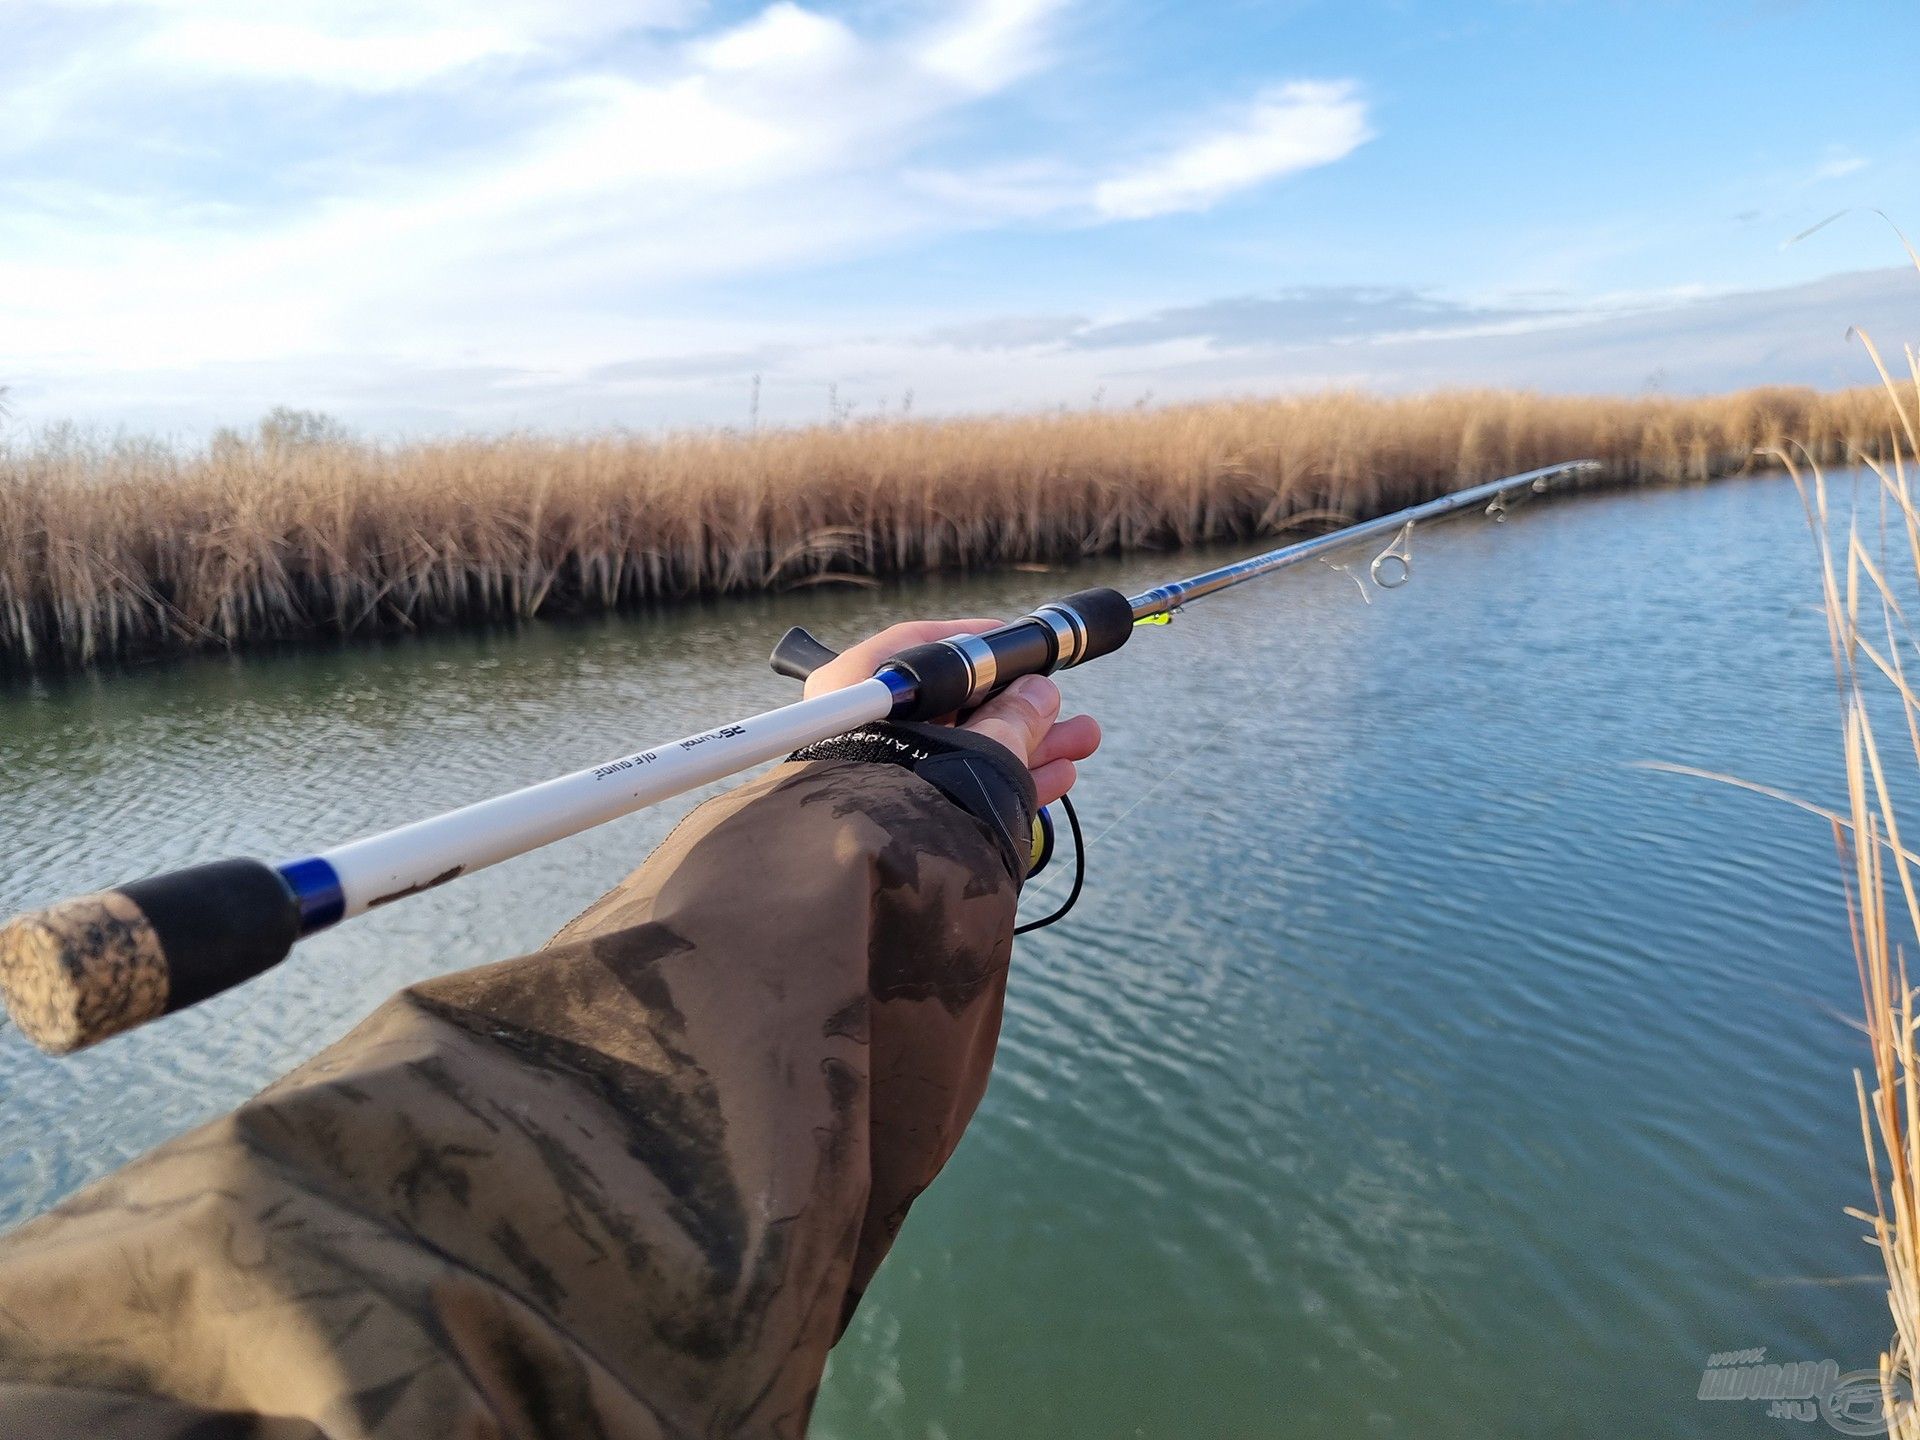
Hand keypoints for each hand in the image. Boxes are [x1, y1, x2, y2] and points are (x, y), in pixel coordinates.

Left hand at [803, 619, 1100, 805]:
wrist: (884, 884)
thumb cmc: (916, 797)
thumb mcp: (982, 745)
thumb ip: (1014, 716)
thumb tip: (1040, 693)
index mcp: (861, 688)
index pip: (923, 651)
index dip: (979, 648)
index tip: (1020, 648)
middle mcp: (864, 729)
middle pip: (954, 706)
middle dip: (1019, 707)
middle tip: (1063, 702)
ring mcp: (882, 776)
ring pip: (965, 750)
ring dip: (1028, 744)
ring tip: (1084, 739)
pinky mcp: (903, 818)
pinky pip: (959, 787)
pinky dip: (1006, 780)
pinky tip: (1059, 776)